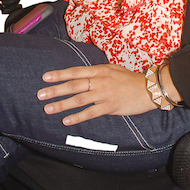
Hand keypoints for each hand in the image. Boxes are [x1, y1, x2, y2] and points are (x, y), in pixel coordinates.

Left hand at [37, 63, 154, 125]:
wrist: (148, 89)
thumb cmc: (131, 79)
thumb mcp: (113, 69)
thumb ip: (98, 72)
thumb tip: (84, 74)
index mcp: (99, 70)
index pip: (75, 71)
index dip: (60, 74)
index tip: (45, 77)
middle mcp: (99, 81)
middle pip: (74, 85)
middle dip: (55, 90)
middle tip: (40, 94)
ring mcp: (104, 94)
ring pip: (79, 99)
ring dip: (62, 104)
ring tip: (48, 108)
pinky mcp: (110, 106)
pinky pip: (90, 112)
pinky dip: (77, 117)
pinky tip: (66, 121)